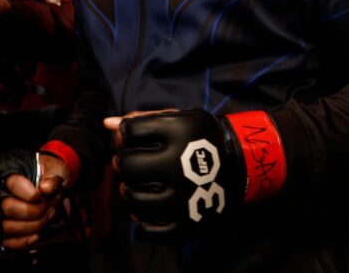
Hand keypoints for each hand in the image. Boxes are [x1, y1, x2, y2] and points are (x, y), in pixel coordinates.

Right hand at [0, 150, 69, 250]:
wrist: (47, 184)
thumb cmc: (48, 174)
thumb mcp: (55, 168)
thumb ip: (53, 176)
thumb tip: (47, 188)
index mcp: (7, 172)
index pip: (13, 184)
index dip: (32, 194)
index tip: (44, 194)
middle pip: (9, 208)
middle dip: (35, 211)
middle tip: (48, 206)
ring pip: (8, 226)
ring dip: (33, 226)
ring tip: (46, 216)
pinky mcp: (2, 229)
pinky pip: (7, 241)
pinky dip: (24, 241)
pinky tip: (36, 235)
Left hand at [107, 109, 285, 241]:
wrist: (241, 167)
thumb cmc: (202, 139)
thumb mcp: (181, 118)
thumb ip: (144, 118)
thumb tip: (107, 123)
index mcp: (179, 133)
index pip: (128, 132)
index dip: (126, 134)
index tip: (135, 137)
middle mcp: (180, 165)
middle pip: (126, 165)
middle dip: (123, 161)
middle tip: (132, 162)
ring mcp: (182, 198)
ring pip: (131, 197)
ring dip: (128, 190)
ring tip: (140, 185)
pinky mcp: (185, 225)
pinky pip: (146, 230)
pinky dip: (141, 221)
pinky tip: (148, 208)